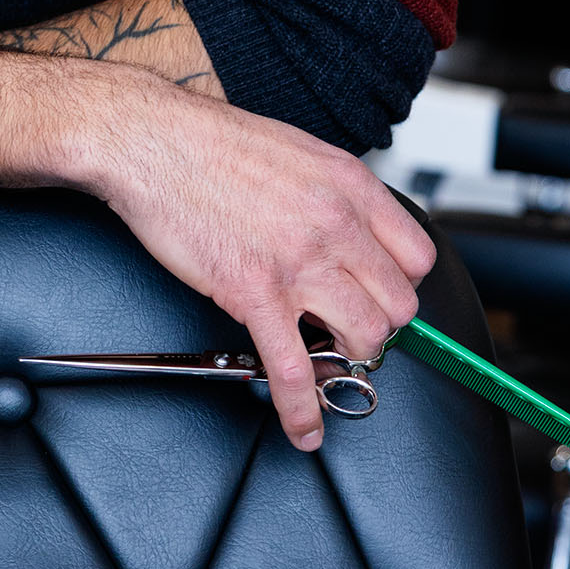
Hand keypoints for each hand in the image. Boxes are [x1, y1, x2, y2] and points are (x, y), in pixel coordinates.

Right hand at [72, 70, 434, 450]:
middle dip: (379, 326)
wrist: (152, 140)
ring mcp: (297, 261)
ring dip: (348, 359)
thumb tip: (352, 229)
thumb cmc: (213, 143)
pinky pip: (294, 370)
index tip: (382, 295)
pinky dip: (303, 411)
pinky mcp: (254, 293)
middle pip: (399, 305)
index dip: (401, 284)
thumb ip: (334, 192)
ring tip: (326, 358)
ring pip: (364, 339)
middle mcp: (334, 223)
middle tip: (350, 327)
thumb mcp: (298, 151)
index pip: (417, 257)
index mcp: (349, 185)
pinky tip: (303, 427)